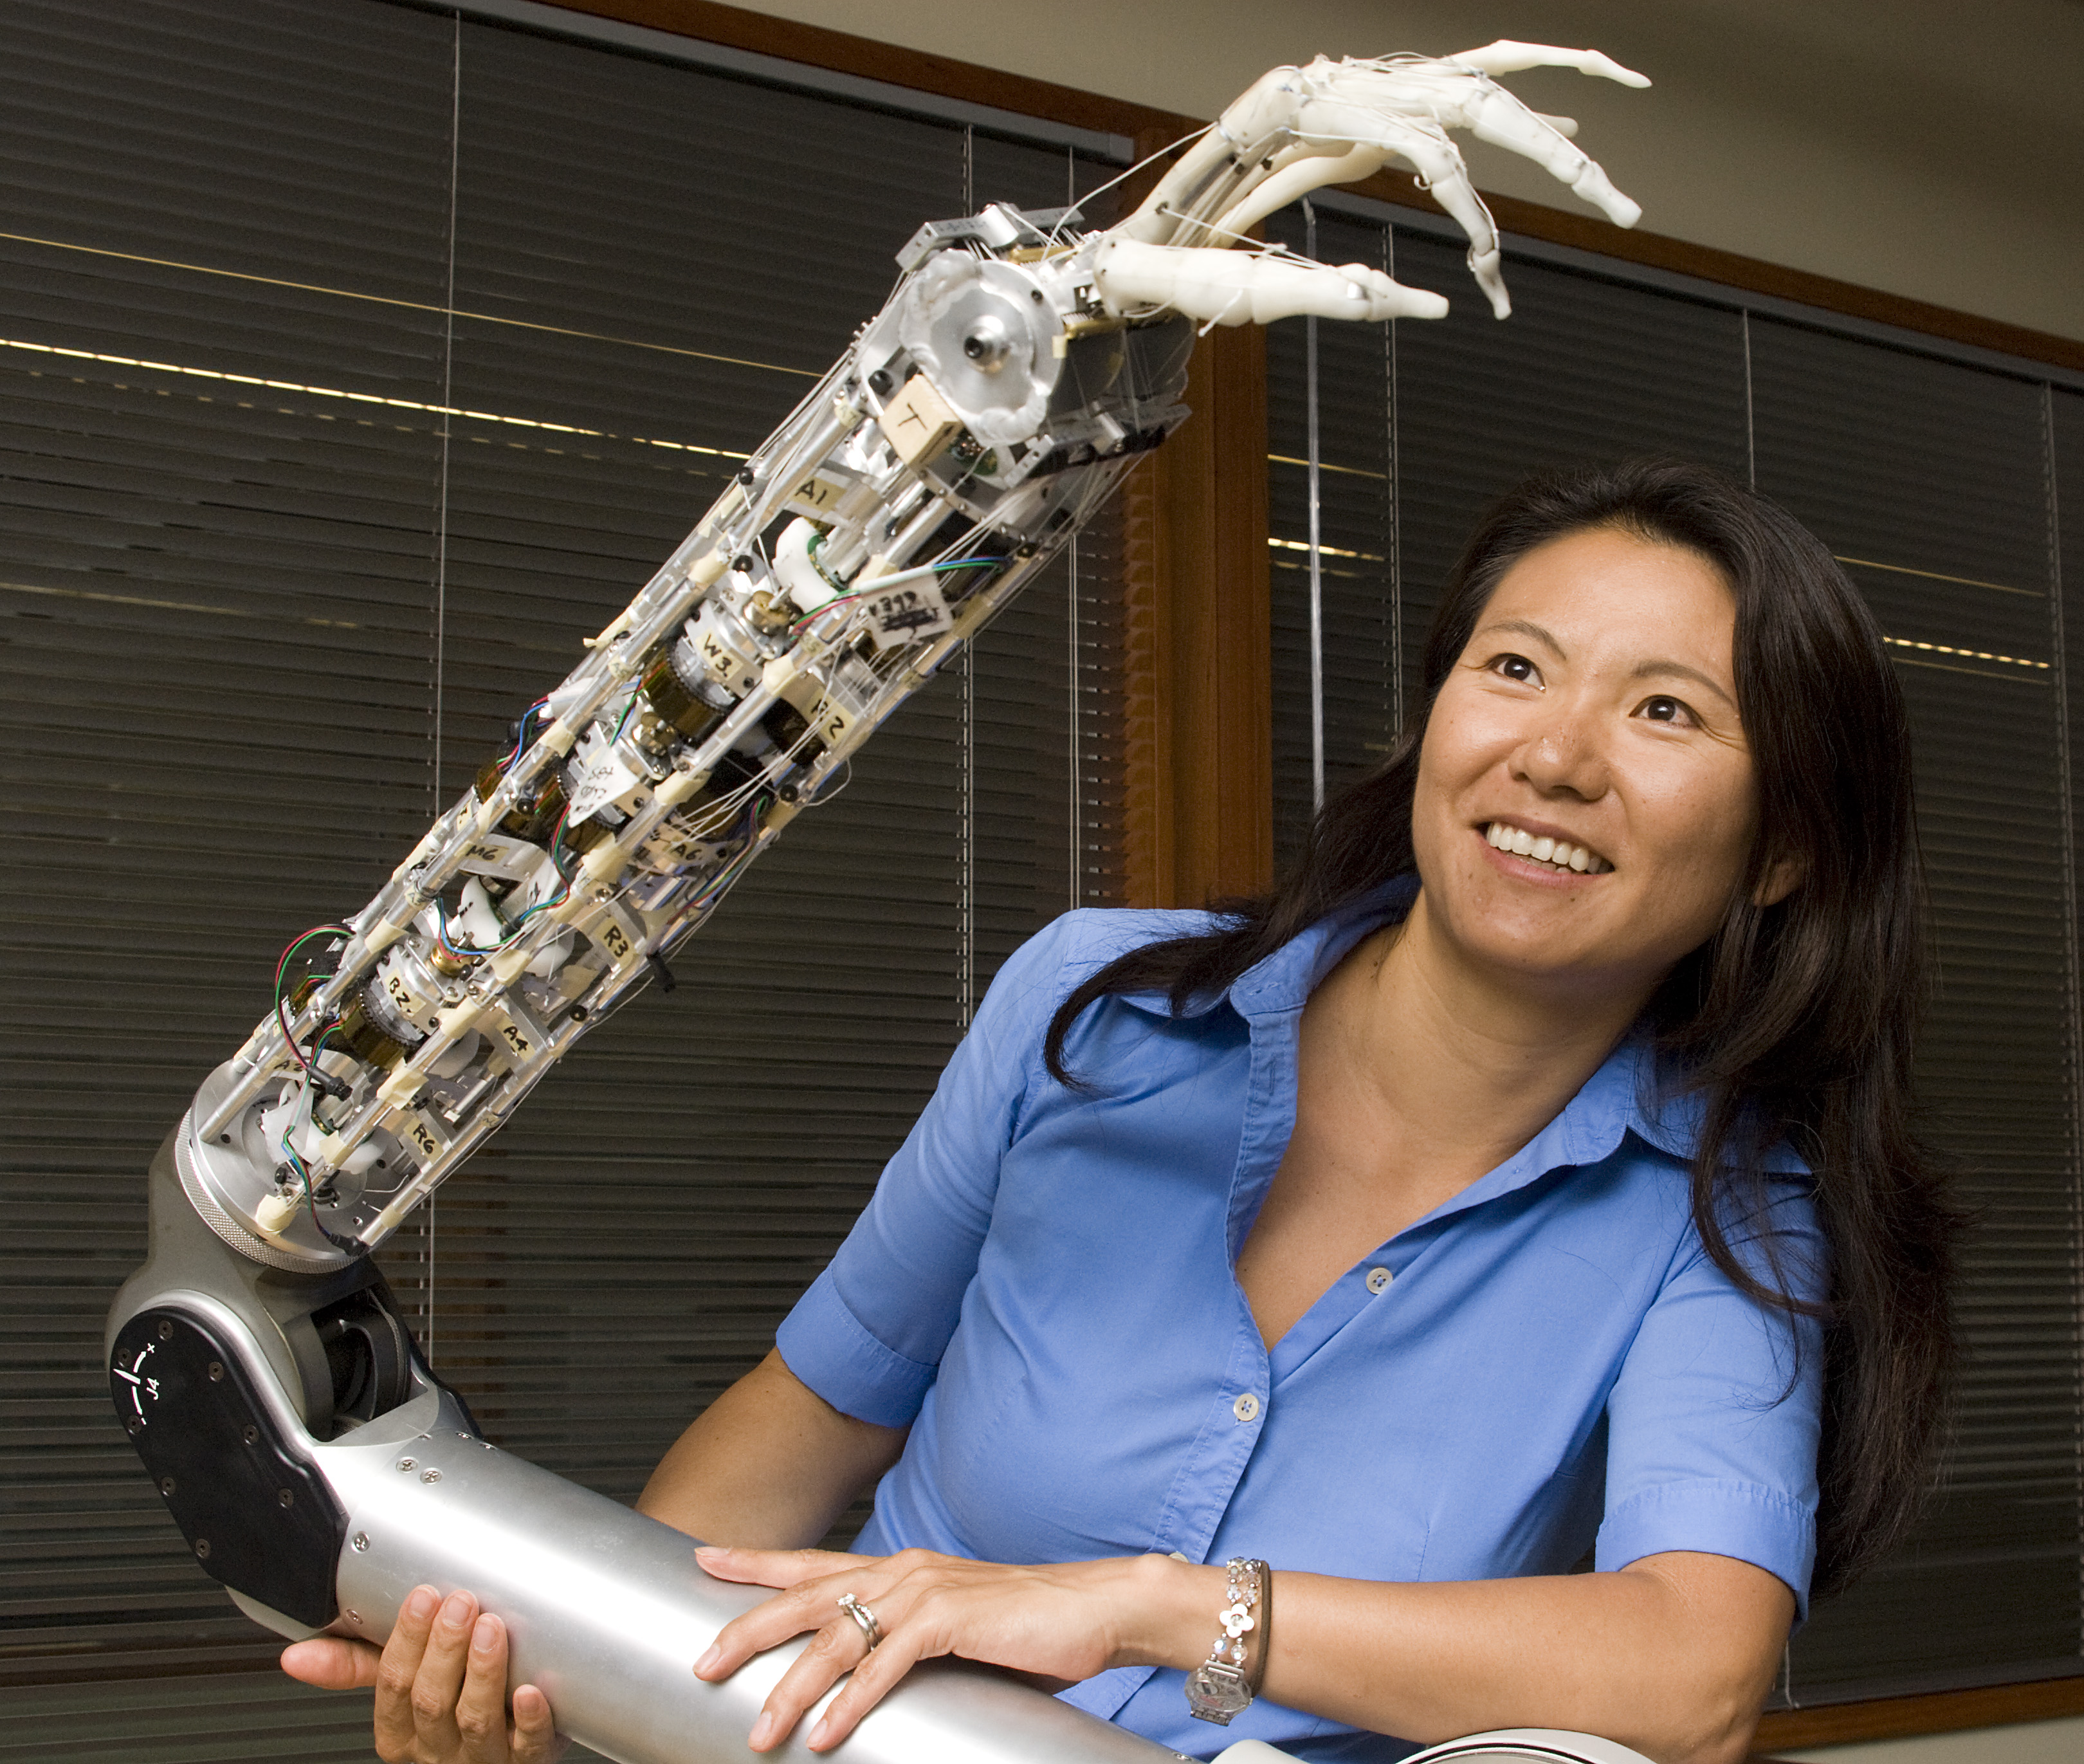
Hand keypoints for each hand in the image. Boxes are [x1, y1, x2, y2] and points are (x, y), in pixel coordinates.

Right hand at [279, 1584, 565, 1763]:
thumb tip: (295, 1657)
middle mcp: (436, 1750)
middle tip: (460, 1603)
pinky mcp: (526, 1760)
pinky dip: (529, 1719)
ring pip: (476, 1721)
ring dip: (483, 1672)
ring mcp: (481, 1758)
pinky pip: (527, 1746)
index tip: (423, 1596)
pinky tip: (531, 1690)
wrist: (503, 1755)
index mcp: (400, 1732)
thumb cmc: (447, 1716)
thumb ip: (356, 1667)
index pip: (393, 1688)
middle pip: (432, 1702)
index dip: (406, 1641)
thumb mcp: (399, 1692)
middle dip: (444, 1649)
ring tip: (491, 1630)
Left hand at [692, 1545, 1201, 1752]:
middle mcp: (904, 1569)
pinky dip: (850, 1702)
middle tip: (703, 1660)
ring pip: (837, 1636)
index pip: (812, 1562)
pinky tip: (825, 1732)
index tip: (704, 1556)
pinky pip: (884, 1665)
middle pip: (807, 1596)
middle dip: (749, 1628)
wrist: (1097, 1607)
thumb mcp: (954, 1626)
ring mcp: (925, 1591)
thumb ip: (909, 1640)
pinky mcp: (950, 1619)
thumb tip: (867, 1677)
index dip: (756, 1562)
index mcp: (902, 1568)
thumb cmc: (1031, 1625)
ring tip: (759, 1729)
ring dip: (792, 1688)